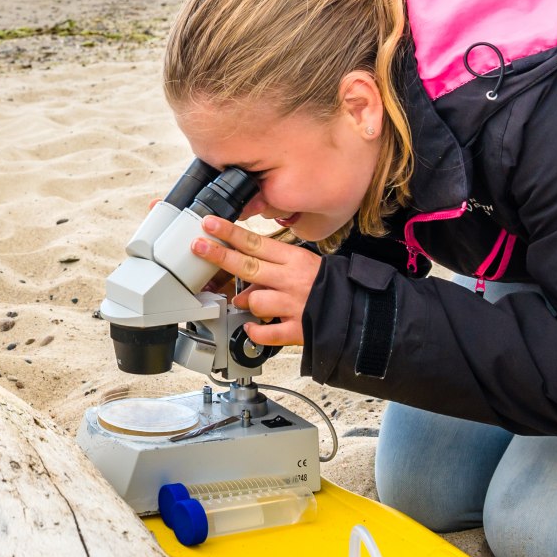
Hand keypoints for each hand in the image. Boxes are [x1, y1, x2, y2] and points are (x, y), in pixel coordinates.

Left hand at [191, 216, 321, 345]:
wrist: (357, 310)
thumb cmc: (328, 285)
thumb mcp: (302, 265)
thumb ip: (271, 271)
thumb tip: (243, 287)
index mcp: (294, 259)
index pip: (256, 242)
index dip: (230, 233)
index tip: (209, 224)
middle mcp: (291, 280)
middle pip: (248, 265)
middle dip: (220, 255)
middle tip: (198, 245)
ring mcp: (293, 304)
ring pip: (255, 300)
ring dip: (247, 303)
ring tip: (253, 306)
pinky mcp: (297, 329)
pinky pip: (267, 332)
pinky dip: (256, 332)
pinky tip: (253, 328)